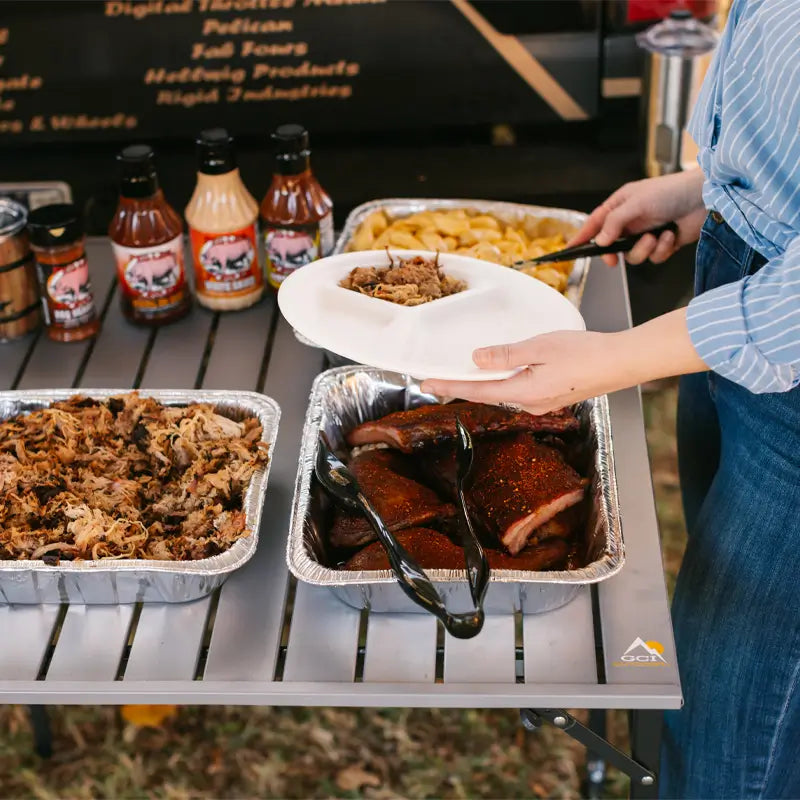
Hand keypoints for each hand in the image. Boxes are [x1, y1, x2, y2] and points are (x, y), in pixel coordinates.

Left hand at [422, 331, 631, 414]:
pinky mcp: (552, 397)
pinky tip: (497, 373)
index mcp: (524, 392)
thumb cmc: (585, 352)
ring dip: (482, 384)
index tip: (426, 383)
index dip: (449, 386)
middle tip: (437, 379)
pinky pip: (518, 391)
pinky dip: (502, 383)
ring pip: (503, 393)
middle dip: (461, 386)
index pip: (477, 390)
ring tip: (460, 375)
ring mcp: (542, 403)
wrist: (622, 362)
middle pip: (487, 395)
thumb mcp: (540, 347)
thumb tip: (477, 359)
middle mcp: (530, 403)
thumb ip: (506, 355)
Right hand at [569, 171, 706, 265]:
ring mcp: (646, 233)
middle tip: (613, 260)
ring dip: (644, 249)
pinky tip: (670, 236)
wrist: (705, 198)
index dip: (582, 237)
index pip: (595, 223)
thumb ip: (615, 223)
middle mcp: (632, 221)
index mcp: (621, 205)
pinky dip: (661, 249)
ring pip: (633, 255)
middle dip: (615, 253)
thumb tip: (601, 241)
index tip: (570, 250)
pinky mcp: (662, 244)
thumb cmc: (671, 191)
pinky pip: (653, 257)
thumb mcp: (637, 203)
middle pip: (612, 245)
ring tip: (656, 237)